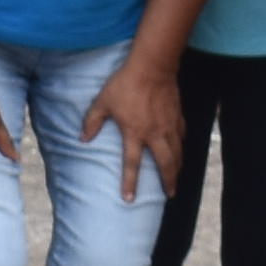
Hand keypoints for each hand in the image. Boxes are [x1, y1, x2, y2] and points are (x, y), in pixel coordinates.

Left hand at [87, 54, 181, 197]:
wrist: (152, 66)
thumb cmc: (125, 84)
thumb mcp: (103, 101)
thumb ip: (92, 121)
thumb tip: (83, 139)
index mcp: (135, 133)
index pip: (132, 164)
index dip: (129, 183)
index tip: (129, 199)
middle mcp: (155, 134)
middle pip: (165, 164)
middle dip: (168, 182)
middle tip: (170, 194)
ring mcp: (169, 126)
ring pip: (178, 153)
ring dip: (178, 168)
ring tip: (177, 179)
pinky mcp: (178, 116)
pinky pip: (182, 136)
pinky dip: (182, 146)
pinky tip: (181, 150)